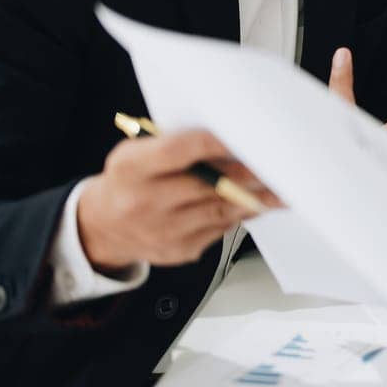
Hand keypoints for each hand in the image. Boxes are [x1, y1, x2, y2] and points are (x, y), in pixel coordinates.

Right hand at [77, 129, 279, 270]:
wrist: (102, 226)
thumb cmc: (130, 180)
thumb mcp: (139, 152)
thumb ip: (179, 145)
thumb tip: (233, 139)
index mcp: (130, 168)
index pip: (179, 151)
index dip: (217, 142)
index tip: (249, 134)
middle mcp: (143, 201)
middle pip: (209, 184)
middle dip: (250, 173)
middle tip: (283, 162)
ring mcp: (161, 231)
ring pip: (222, 210)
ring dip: (258, 197)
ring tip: (284, 185)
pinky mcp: (178, 251)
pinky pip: (220, 229)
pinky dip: (241, 213)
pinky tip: (257, 202)